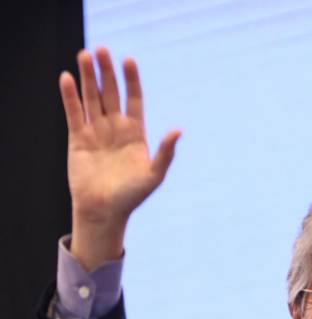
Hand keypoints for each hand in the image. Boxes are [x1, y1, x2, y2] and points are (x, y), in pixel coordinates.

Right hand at [59, 47, 180, 269]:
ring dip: (88, 77)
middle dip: (107, 72)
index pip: (133, 99)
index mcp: (135, 133)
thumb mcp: (154, 175)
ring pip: (91, 98)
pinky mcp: (78, 139)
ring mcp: (96, 132)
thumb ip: (165, 152)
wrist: (105, 211)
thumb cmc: (132, 196)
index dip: (131, 80)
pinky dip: (70, 96)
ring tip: (86, 55)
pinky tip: (68, 78)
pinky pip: (73, 113)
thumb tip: (179, 130)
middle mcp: (115, 128)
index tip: (128, 60)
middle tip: (102, 50)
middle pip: (111, 93)